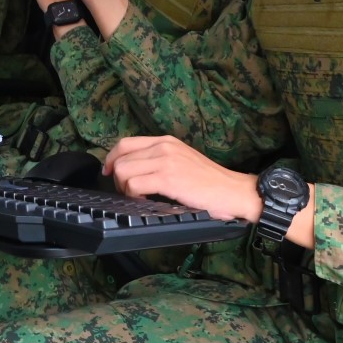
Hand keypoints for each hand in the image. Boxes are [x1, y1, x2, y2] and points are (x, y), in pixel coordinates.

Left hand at [102, 136, 261, 223]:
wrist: (233, 191)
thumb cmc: (210, 182)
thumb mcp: (182, 160)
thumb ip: (159, 159)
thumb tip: (134, 169)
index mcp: (165, 140)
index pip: (125, 143)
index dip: (111, 159)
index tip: (109, 173)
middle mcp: (163, 146)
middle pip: (120, 158)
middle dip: (117, 178)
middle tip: (128, 192)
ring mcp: (165, 160)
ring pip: (123, 171)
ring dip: (125, 188)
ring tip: (139, 197)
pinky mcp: (168, 178)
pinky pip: (134, 184)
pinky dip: (134, 195)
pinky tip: (146, 201)